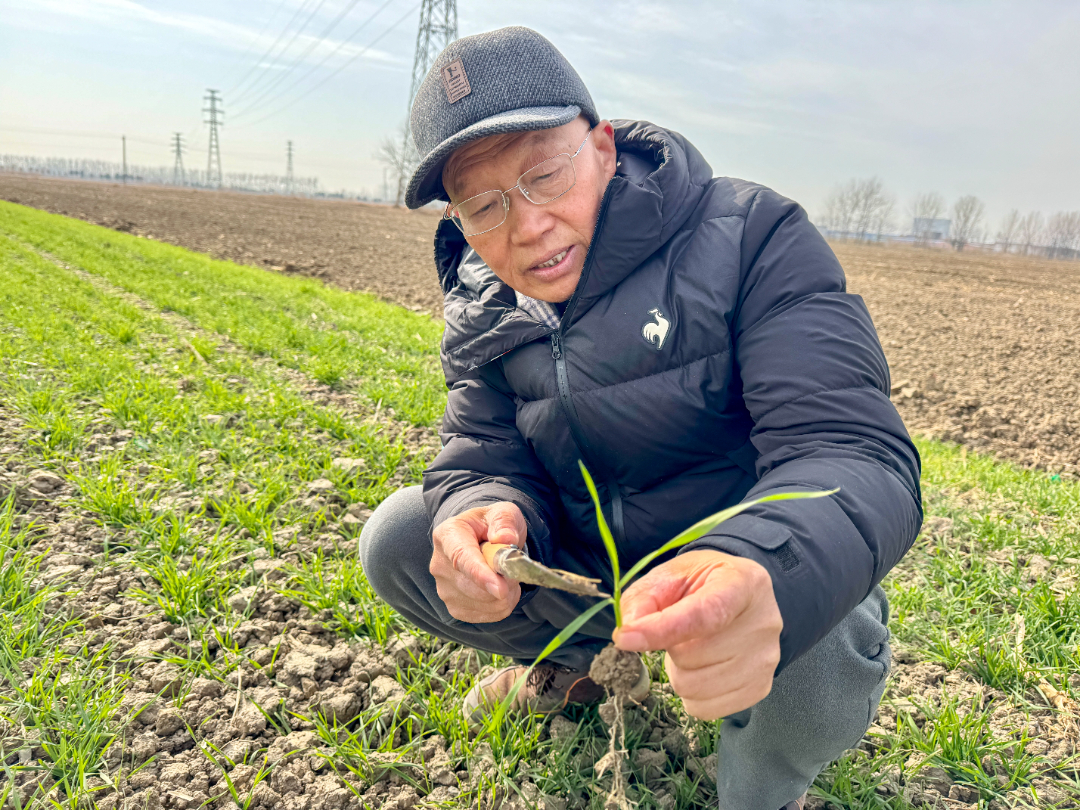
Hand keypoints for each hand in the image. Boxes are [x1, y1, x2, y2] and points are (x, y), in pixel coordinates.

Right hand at [430, 502, 526, 623]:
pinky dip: (502, 605)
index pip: (460, 558)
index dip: (480, 575)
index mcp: (447, 535)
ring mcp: (444, 589)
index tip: (500, 588)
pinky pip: (487, 614)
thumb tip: (506, 538)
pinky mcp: (454, 607)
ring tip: (505, 573)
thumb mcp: (503, 513)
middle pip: (473, 587)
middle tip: (513, 566)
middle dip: (503, 581)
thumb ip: (504, 521)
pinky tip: (499, 588)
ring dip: (506, 593)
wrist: (481, 540)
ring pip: (485, 603)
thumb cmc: (492, 525)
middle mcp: (439, 564)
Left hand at [613, 549, 781, 720]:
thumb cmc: (702, 585)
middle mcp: (763, 623)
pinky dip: (693, 694)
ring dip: (680, 672)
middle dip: (671, 647)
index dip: (661, 630)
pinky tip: (703, 669)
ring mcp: (766, 659)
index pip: (704, 614)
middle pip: (692, 657)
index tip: (625, 638)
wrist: (742, 597)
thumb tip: (629, 633)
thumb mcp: (670, 575)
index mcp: (742, 583)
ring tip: (692, 649)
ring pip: (694, 687)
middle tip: (679, 633)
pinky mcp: (761, 688)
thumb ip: (644, 599)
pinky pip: (706, 709)